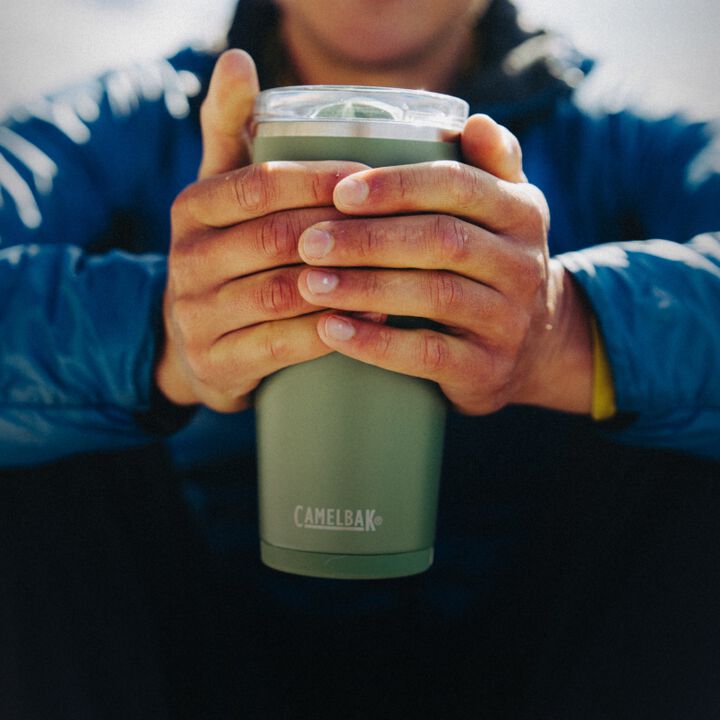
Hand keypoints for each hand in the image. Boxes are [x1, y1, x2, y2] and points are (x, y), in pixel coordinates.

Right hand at [155, 50, 366, 410]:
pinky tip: (370, 318)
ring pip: (284, 294)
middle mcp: (187, 260)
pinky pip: (280, 345)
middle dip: (344, 233)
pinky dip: (330, 333)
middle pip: (277, 239)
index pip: (259, 186)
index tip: (374, 178)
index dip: (319, 181)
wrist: (193, 344)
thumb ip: (231, 130)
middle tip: (405, 226)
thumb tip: (237, 57)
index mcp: (192, 208)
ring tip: (401, 271)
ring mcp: (197, 317)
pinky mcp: (216, 365)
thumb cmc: (228, 255)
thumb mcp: (220, 192)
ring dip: (346, 282)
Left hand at [296, 115, 592, 414]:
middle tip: (308, 242)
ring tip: (308, 283)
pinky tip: (330, 330)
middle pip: (441, 240)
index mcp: (521, 211)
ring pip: (434, 296)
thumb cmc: (492, 263)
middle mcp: (524, 263)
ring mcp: (509, 321)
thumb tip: (470, 121)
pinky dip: (375, 343)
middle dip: (369, 239)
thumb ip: (487, 165)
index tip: (339, 192)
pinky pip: (427, 354)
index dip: (397, 186)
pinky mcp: (487, 369)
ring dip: (364, 288)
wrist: (534, 345)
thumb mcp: (503, 211)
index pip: (458, 185)